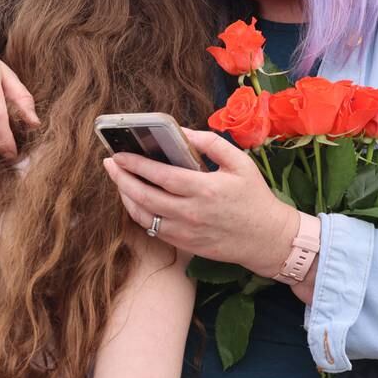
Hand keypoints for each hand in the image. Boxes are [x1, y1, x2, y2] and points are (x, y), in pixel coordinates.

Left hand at [103, 129, 299, 277]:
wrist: (267, 238)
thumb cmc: (255, 196)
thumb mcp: (240, 162)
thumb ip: (211, 143)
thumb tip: (183, 132)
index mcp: (205, 189)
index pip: (161, 176)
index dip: (136, 165)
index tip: (118, 154)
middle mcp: (191, 213)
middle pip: (145, 196)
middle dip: (122, 179)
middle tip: (109, 165)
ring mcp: (186, 232)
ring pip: (144, 216)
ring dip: (127, 197)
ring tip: (120, 181)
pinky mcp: (185, 245)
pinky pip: (153, 230)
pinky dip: (140, 214)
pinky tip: (136, 200)